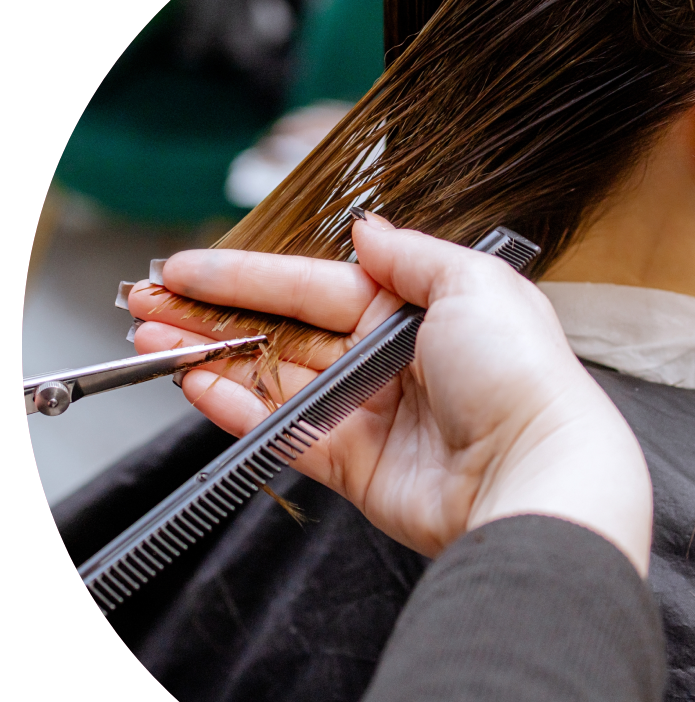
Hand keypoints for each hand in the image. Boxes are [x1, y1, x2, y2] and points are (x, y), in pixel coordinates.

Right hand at [129, 217, 652, 574]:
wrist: (535, 471)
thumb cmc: (520, 373)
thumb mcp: (473, 282)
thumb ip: (410, 254)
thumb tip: (368, 230)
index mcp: (419, 311)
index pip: (317, 284)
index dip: (252, 274)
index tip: (192, 268)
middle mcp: (391, 361)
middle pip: (287, 331)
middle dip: (218, 315)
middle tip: (153, 304)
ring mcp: (371, 415)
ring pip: (276, 380)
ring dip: (215, 359)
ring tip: (156, 341)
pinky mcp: (357, 467)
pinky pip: (285, 434)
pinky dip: (239, 411)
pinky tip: (199, 386)